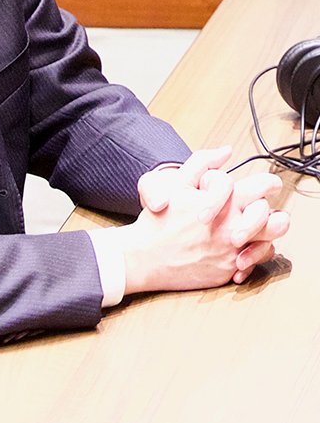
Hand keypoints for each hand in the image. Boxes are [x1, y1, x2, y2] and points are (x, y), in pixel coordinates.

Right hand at [104, 148, 288, 294]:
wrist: (145, 257)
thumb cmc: (159, 220)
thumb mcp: (177, 183)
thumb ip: (203, 163)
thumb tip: (226, 151)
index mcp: (226, 203)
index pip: (264, 186)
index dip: (269, 183)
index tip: (268, 185)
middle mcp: (234, 228)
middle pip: (277, 219)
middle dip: (274, 213)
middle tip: (263, 210)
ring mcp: (233, 252)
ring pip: (269, 242)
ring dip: (267, 235)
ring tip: (258, 231)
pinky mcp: (227, 271)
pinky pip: (254, 263)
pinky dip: (252, 256)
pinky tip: (240, 249)